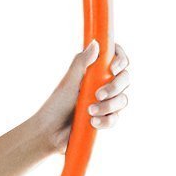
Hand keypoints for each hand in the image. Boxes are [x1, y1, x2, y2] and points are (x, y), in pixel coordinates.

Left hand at [37, 39, 131, 154]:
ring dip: (108, 106)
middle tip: (98, 95)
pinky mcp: (106, 117)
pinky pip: (115, 117)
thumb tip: (95, 43)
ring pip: (122, 99)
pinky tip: (93, 122)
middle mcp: (103, 84)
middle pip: (125, 79)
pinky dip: (106, 120)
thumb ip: (81, 63)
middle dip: (114, 87)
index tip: (113, 68)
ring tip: (89, 111)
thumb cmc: (56, 105)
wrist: (50, 132)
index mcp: (95, 72)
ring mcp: (106, 101)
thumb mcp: (68, 82)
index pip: (117, 60)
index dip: (120, 60)